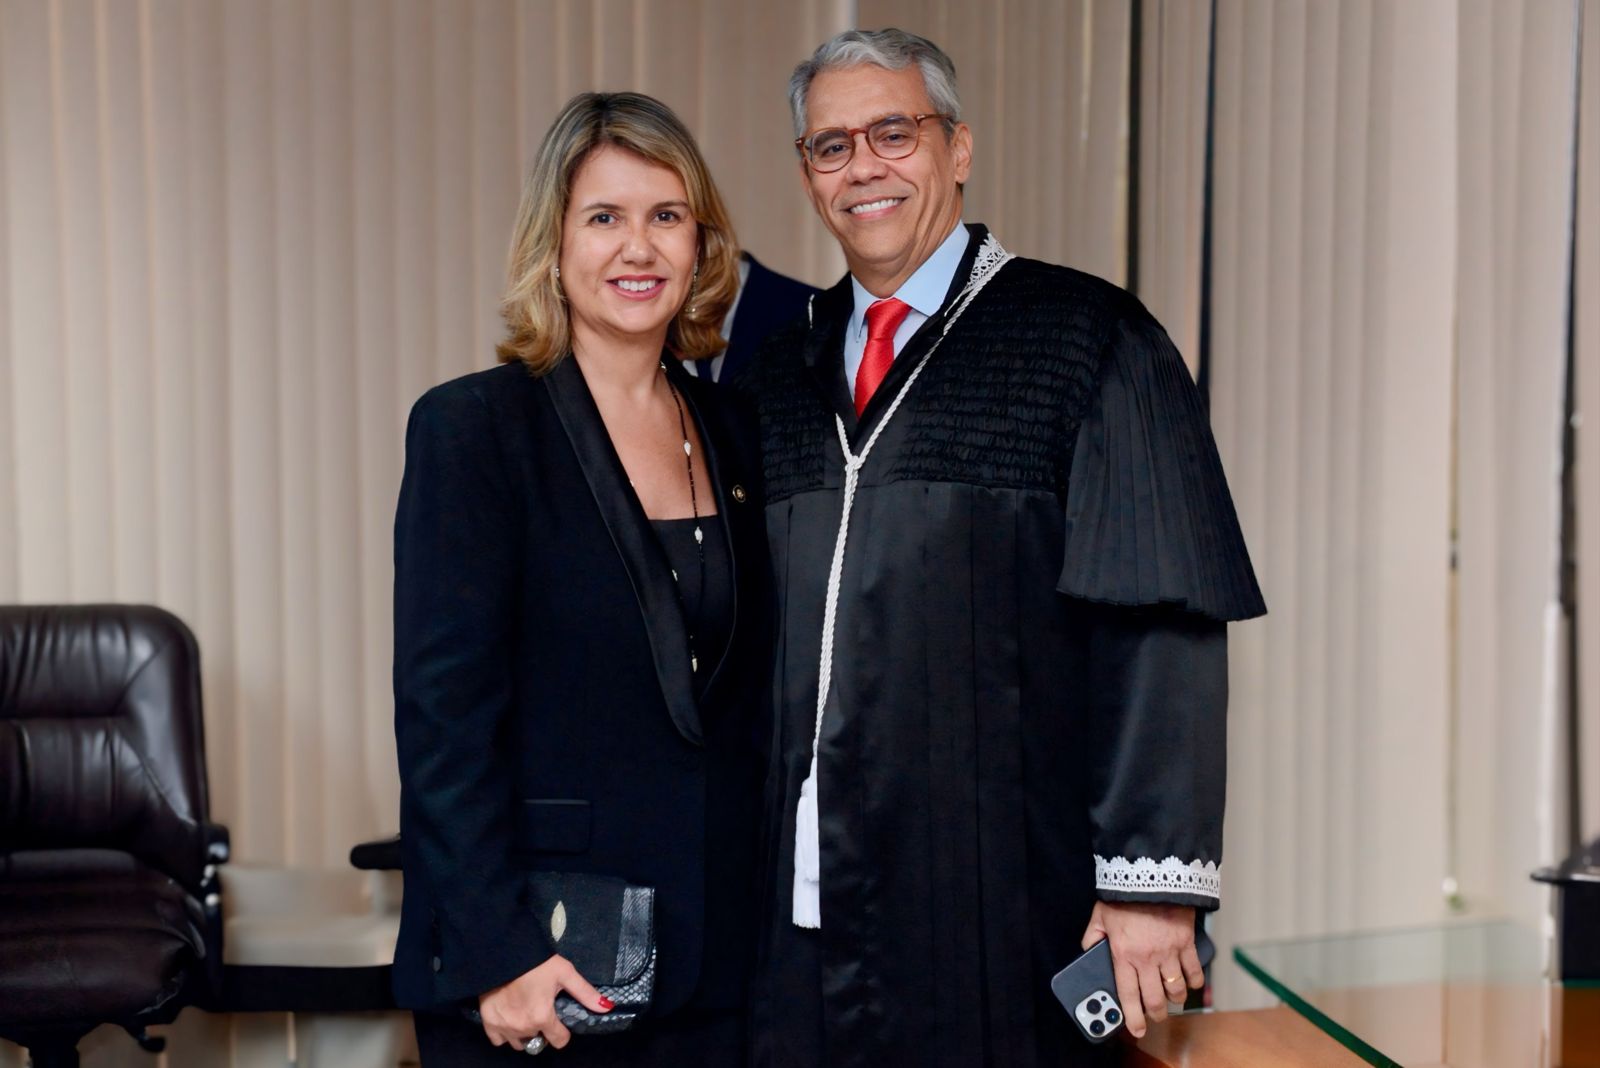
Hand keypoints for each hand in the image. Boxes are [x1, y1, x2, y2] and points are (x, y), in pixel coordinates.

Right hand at [477, 954, 612, 1050]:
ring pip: (519, 1043)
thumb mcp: (565, 973)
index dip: (562, 1031)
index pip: (559, 1041)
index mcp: (543, 1017)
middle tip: (540, 1009)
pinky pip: (499, 1039)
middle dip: (542, 1029)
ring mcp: (504, 1027)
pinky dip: (505, 1032)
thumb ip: (585, 993)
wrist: (503, 951)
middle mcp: (524, 1027)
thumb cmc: (536, 962)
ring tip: (525, 1014)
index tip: (559, 1019)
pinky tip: (509, 1016)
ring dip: (524, 1033)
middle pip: (538, 1040)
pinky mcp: (489, 1022)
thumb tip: (607, 1007)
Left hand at [1079, 901, 1203, 1038]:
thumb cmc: (1124, 896)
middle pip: (1154, 1000)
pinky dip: (1194, 981)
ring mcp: (1169, 952)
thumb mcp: (1099, 916)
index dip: (1133, 1018)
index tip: (1137, 1030)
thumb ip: (1092, 937)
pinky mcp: (1186, 943)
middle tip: (1155, 1015)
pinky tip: (1189, 982)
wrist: (1152, 875)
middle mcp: (1146, 959)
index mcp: (1123, 955)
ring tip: (1171, 998)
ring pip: (1176, 990)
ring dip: (1174, 999)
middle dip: (1155, 1013)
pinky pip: (1194, 972)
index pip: (1127, 995)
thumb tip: (1089, 953)